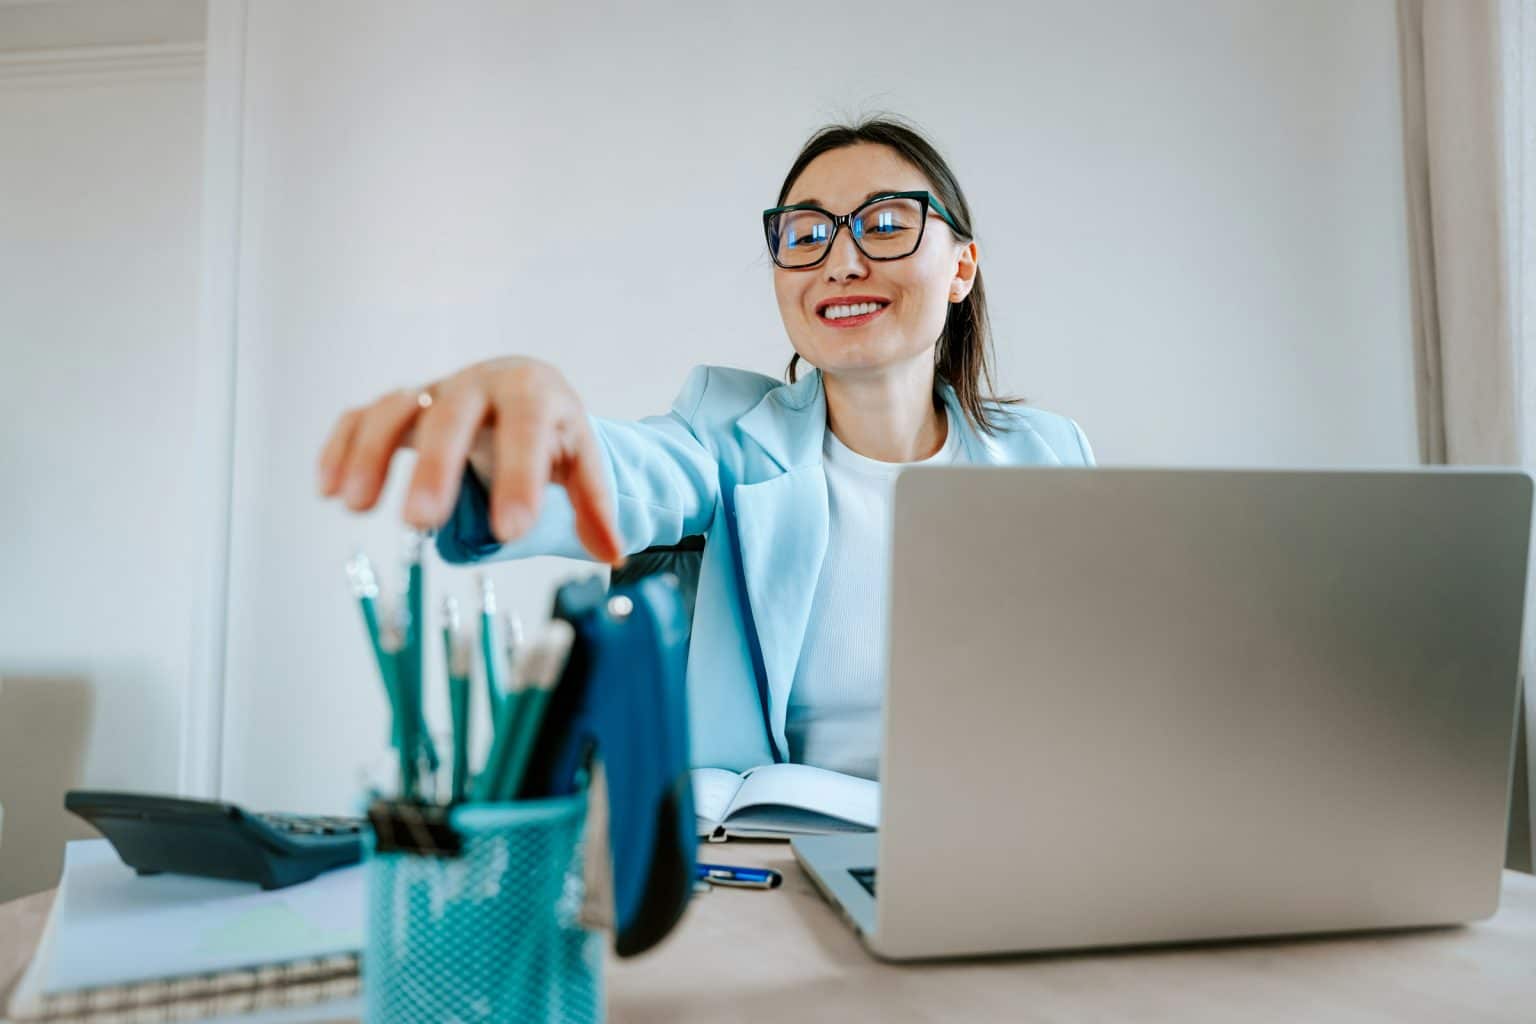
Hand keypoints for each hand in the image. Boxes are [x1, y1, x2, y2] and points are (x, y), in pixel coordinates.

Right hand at [315, 357, 624, 563]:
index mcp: (535, 393)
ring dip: (371, 453)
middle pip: (453, 412)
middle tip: (422, 522)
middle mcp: (481, 383)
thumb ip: (596, 507)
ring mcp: (436, 391)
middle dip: (436, 465)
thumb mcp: (582, 463)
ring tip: (354, 506)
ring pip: (397, 406)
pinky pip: (363, 415)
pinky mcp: (403, 407)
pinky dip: (342, 445)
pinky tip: (327, 489)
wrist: (525, 393)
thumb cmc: (553, 433)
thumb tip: (613, 554)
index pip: (527, 427)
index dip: (518, 474)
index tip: (510, 529)